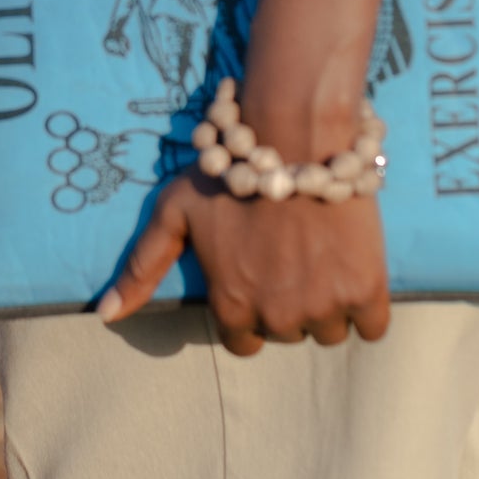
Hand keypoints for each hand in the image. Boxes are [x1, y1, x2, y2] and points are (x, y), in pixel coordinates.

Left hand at [98, 158, 389, 355]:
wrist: (296, 136)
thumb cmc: (229, 171)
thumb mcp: (173, 213)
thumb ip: (141, 266)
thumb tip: (106, 315)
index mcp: (231, 305)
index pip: (245, 342)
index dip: (253, 308)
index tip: (262, 275)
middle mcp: (276, 316)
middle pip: (289, 333)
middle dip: (290, 301)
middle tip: (292, 256)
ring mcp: (323, 305)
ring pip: (329, 330)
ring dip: (328, 303)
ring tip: (322, 257)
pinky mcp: (366, 289)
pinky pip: (372, 326)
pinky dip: (366, 306)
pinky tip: (354, 270)